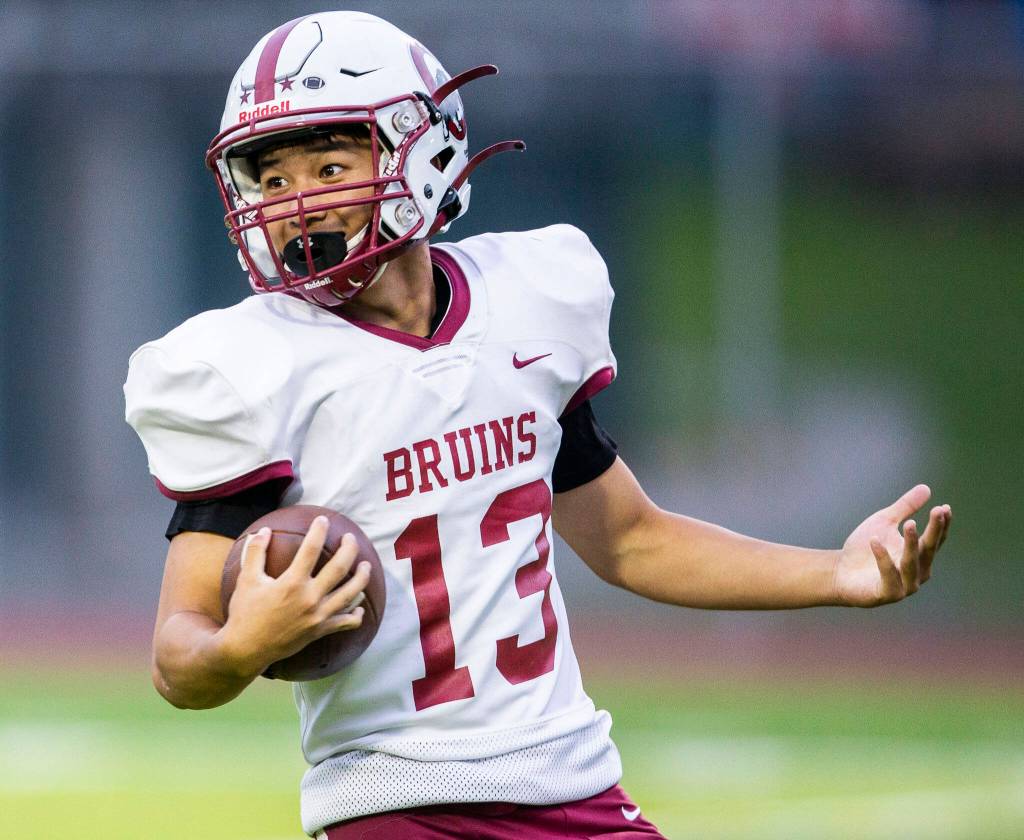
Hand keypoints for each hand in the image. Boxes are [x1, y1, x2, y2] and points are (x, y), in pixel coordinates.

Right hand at [219, 516, 370, 673]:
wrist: (246, 650)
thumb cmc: (245, 613)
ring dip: (361, 578)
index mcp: (292, 583)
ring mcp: (318, 616)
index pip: (311, 549)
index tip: (323, 520)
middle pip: (339, 568)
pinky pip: (345, 622)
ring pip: (350, 594)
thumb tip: (262, 530)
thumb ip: (255, 553)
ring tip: (366, 566)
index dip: (319, 531)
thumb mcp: (246, 580)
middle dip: (349, 549)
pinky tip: (359, 606)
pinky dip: (355, 614)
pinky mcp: (320, 631)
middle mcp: (309, 598)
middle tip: (350, 538)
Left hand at [833, 485, 950, 607]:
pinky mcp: (887, 594)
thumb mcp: (885, 522)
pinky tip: (875, 541)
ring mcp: (904, 586)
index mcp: (921, 557)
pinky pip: (888, 575)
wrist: (840, 571)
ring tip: (910, 523)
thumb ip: (905, 508)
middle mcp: (918, 573)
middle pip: (928, 549)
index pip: (936, 540)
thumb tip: (926, 488)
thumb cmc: (865, 547)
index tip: (944, 508)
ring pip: (911, 563)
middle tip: (937, 511)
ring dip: (911, 544)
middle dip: (934, 530)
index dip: (941, 525)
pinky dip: (883, 559)